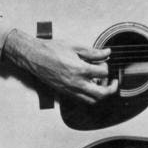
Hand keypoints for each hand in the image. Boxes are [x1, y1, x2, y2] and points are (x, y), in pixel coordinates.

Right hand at [3, 29, 118, 104]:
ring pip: (92, 100)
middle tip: (114, 82)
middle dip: (111, 88)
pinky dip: (90, 96)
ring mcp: (71, 90)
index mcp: (80, 70)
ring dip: (101, 94)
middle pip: (102, 94)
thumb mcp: (74, 47)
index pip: (103, 72)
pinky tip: (90, 87)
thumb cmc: (51, 50)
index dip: (106, 66)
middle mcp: (77, 83)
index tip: (104, 61)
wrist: (33, 57)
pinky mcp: (65, 93)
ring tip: (102, 85)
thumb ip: (93, 52)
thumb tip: (106, 53)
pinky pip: (82, 100)